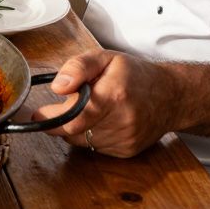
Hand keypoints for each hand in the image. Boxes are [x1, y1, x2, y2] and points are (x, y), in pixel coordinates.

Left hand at [31, 50, 179, 157]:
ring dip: (76, 128)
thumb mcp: (105, 57)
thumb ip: (77, 67)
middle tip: (61, 108)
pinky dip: (91, 135)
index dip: (51, 117)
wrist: (172, 96)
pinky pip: (95, 147)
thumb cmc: (135, 74)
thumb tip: (57, 87)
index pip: (74, 116)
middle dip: (60, 120)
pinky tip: (102, 121)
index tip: (37, 114)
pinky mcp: (127, 151)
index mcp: (114, 94)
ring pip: (82, 141)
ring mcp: (126, 139)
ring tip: (90, 109)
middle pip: (74, 131)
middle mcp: (122, 121)